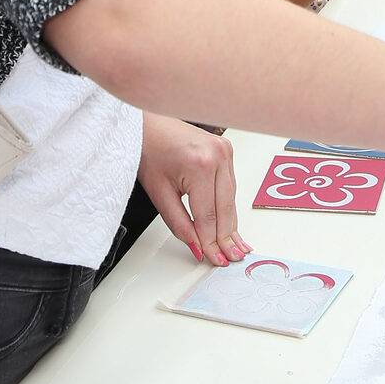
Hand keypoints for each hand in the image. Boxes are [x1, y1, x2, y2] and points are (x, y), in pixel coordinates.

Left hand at [139, 115, 247, 265]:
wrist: (150, 124)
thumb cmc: (150, 150)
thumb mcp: (159, 193)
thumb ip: (179, 223)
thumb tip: (197, 246)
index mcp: (199, 165)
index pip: (208, 216)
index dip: (211, 242)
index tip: (214, 259)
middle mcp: (217, 156)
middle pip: (225, 209)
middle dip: (226, 238)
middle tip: (229, 258)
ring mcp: (225, 151)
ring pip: (231, 199)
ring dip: (230, 224)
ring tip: (234, 247)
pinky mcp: (227, 150)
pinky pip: (230, 186)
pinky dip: (228, 206)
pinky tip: (231, 223)